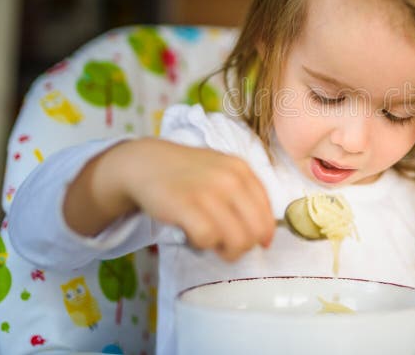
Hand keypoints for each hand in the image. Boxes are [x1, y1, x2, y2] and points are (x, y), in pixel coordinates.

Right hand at [66, 138, 275, 261]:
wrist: (146, 163)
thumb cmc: (187, 174)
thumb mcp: (223, 173)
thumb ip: (245, 196)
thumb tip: (266, 235)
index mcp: (242, 170)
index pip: (268, 213)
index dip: (264, 234)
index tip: (256, 242)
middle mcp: (230, 179)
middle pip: (257, 231)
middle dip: (245, 246)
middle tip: (228, 244)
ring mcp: (209, 192)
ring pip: (238, 240)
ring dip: (225, 250)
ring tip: (211, 240)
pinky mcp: (186, 205)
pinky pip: (208, 239)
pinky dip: (202, 244)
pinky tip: (193, 235)